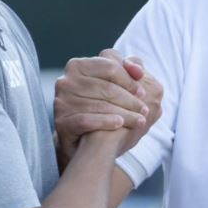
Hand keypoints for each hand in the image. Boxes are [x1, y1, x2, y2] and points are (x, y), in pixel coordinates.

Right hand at [54, 49, 159, 165]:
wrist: (81, 142)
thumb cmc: (101, 108)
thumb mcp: (113, 85)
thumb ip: (126, 72)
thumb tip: (138, 69)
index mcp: (78, 65)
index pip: (110, 66)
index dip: (129, 80)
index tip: (143, 92)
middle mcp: (66, 81)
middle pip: (107, 87)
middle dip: (130, 99)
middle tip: (145, 110)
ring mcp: (62, 102)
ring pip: (100, 104)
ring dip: (125, 113)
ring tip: (140, 121)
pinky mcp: (62, 122)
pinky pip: (87, 120)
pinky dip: (106, 121)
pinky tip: (120, 124)